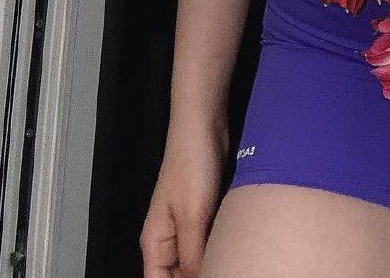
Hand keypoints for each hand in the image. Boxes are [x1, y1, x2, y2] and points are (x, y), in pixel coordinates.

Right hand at [140, 117, 228, 277]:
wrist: (205, 127)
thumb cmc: (191, 163)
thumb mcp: (193, 214)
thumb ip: (193, 254)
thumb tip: (201, 277)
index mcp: (156, 243)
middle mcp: (169, 239)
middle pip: (179, 276)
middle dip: (200, 275)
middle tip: (223, 271)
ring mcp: (187, 227)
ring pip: (197, 261)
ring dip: (211, 263)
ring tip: (229, 264)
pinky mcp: (205, 215)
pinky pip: (209, 243)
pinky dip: (219, 249)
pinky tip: (233, 250)